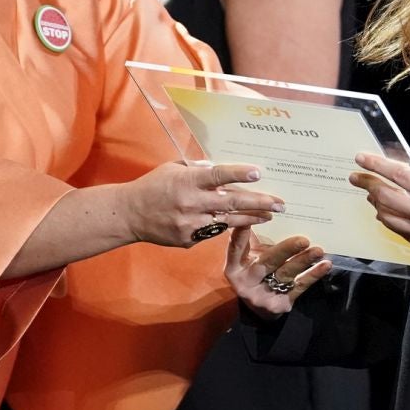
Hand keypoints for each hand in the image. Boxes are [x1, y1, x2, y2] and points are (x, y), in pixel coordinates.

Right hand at [121, 162, 282, 247]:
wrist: (129, 214)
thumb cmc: (154, 186)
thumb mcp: (174, 169)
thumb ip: (199, 170)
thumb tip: (223, 170)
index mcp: (187, 182)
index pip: (218, 176)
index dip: (239, 174)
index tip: (259, 173)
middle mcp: (190, 203)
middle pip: (231, 203)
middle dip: (259, 203)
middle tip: (280, 203)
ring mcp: (190, 225)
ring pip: (228, 222)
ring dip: (251, 219)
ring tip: (270, 215)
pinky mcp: (189, 240)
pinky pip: (212, 233)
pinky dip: (225, 227)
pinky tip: (240, 225)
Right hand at [227, 228, 333, 317]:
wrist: (260, 307)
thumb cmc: (255, 272)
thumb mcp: (247, 257)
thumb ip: (250, 238)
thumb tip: (257, 209)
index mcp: (234, 267)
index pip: (236, 248)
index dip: (241, 234)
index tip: (253, 218)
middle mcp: (246, 282)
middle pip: (267, 263)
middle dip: (286, 250)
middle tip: (303, 240)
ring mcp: (263, 295)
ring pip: (286, 274)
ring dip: (304, 261)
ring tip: (318, 250)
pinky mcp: (280, 304)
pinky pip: (299, 286)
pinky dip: (313, 274)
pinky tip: (325, 265)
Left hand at [348, 153, 409, 257]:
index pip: (398, 175)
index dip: (377, 165)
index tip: (363, 158)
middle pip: (385, 197)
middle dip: (367, 184)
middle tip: (356, 177)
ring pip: (386, 216)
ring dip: (375, 202)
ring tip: (370, 193)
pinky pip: (397, 229)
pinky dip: (387, 218)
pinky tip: (384, 211)